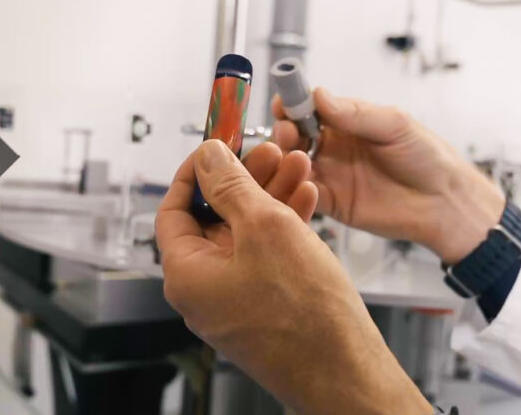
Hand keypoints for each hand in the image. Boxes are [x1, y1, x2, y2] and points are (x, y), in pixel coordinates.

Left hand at [157, 140, 431, 414]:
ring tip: (298, 167)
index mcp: (186, 275)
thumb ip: (231, 185)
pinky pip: (265, 257)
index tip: (218, 147)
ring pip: (245, 235)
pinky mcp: (263, 309)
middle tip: (269, 151)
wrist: (347, 373)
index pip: (173, 209)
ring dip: (269, 197)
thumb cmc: (305, 317)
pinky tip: (307, 202)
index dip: (195, 172)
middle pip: (213, 218)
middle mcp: (203, 291)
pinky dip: (283, 227)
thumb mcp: (265, 227)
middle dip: (244, 179)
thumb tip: (208, 157)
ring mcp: (234, 301)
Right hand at [272, 88, 503, 263]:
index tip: (283, 103)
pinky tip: (302, 181)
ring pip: (293, 164)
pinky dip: (295, 187)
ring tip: (291, 155)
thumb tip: (319, 95)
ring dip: (284, 158)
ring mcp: (331, 174)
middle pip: (294, 135)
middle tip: (287, 132)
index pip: (310, 108)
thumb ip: (356, 114)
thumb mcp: (395, 125)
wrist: (445, 202)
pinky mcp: (332, 203)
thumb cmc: (428, 158)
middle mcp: (334, 146)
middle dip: (284, 130)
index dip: (293, 104)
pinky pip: (304, 194)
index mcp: (348, 122)